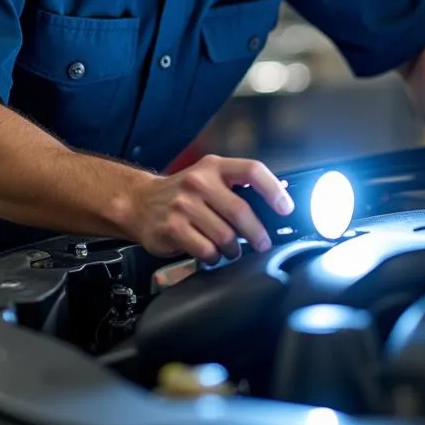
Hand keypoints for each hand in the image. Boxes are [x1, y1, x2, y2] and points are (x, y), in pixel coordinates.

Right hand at [128, 154, 293, 264]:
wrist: (138, 202)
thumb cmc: (181, 193)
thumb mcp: (207, 177)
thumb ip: (236, 185)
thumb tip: (277, 198)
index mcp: (213, 167)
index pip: (251, 170)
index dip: (273, 189)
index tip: (286, 208)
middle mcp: (199, 182)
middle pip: (241, 211)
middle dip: (257, 233)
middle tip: (262, 243)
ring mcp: (184, 205)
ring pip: (225, 236)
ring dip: (233, 249)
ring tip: (231, 249)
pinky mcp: (173, 228)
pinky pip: (206, 250)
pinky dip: (214, 257)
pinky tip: (211, 253)